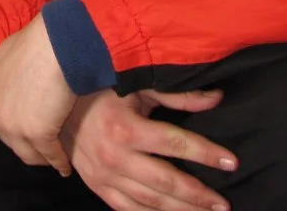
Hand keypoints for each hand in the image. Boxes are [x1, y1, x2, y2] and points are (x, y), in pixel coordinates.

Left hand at [0, 14, 76, 174]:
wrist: (53, 44)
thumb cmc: (35, 43)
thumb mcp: (7, 55)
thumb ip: (5, 74)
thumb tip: (12, 78)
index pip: (2, 123)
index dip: (18, 128)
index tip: (33, 130)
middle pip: (13, 141)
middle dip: (29, 146)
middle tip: (46, 149)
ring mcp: (13, 127)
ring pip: (29, 154)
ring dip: (43, 158)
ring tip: (56, 161)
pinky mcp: (36, 133)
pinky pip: (50, 154)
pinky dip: (59, 162)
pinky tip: (66, 165)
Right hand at [61, 87, 237, 210]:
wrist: (55, 105)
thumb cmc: (101, 91)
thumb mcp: (138, 87)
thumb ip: (178, 96)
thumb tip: (216, 98)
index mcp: (126, 128)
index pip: (175, 144)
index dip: (206, 153)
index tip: (231, 162)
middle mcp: (115, 156)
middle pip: (166, 181)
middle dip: (199, 194)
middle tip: (224, 204)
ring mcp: (104, 176)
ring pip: (149, 201)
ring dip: (182, 210)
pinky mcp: (96, 186)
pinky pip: (127, 209)